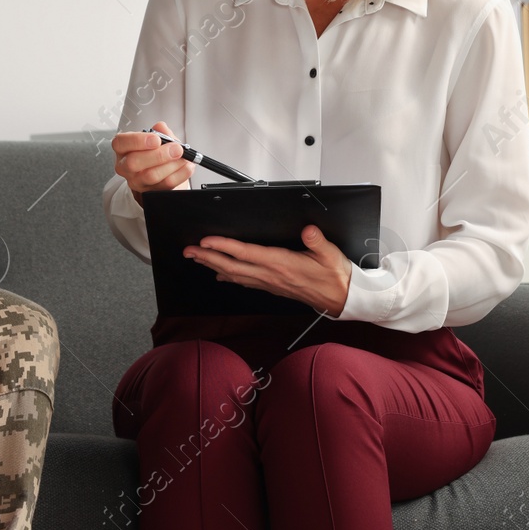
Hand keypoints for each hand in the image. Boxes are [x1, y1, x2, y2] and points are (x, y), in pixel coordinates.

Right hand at [111, 120, 196, 206]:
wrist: (163, 171)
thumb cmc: (156, 151)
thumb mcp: (158, 138)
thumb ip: (160, 131)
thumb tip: (161, 128)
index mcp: (124, 148)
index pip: (120, 143)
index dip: (137, 141)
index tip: (156, 139)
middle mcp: (125, 166)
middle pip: (133, 163)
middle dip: (159, 155)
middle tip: (176, 149)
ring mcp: (136, 181)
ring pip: (150, 176)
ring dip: (171, 165)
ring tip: (184, 157)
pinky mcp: (149, 192)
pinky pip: (165, 185)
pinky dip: (180, 175)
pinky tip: (187, 166)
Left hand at [184, 224, 352, 315]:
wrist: (340, 298)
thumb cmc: (334, 275)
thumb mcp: (330, 254)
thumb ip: (317, 241)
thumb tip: (308, 230)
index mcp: (281, 263)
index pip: (245, 253)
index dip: (224, 246)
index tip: (206, 240)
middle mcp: (270, 274)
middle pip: (231, 266)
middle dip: (207, 257)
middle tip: (188, 250)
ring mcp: (269, 282)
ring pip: (234, 275)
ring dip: (212, 266)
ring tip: (197, 259)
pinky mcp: (271, 287)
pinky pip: (244, 281)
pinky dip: (228, 277)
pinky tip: (219, 275)